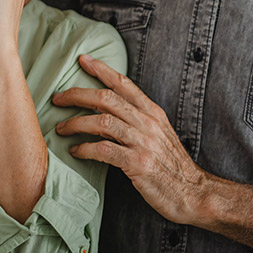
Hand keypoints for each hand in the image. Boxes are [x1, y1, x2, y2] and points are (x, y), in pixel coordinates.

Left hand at [52, 55, 211, 225]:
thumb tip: (110, 111)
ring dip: (76, 123)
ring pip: (102, 121)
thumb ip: (139, 121)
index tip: (83, 60)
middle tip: (58, 98)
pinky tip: (76, 151)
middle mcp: (148, 123)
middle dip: (77, 95)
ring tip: (61, 128)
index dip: (102, 69)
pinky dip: (86, 149)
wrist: (194, 192)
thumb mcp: (160, 135)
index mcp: (153, 113)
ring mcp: (143, 142)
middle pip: (106, 98)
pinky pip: (104, 150)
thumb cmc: (173, 167)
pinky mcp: (138, 163)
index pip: (124, 84)